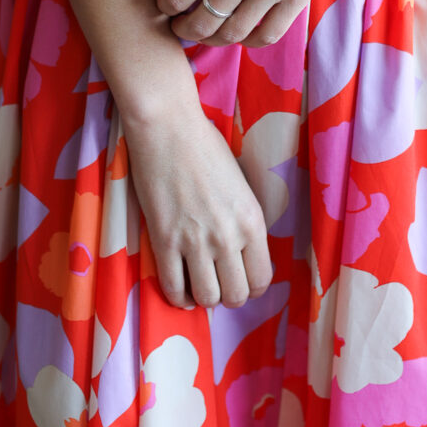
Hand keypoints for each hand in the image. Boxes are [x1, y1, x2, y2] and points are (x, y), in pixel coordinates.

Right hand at [122, 94, 272, 309]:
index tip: (240, 280)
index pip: (261, 279)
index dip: (251, 287)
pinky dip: (177, 296)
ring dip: (204, 297)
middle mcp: (228, 237)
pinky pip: (173, 288)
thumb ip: (243, 221)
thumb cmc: (205, 147)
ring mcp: (195, 241)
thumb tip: (238, 252)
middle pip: (236, 295)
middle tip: (218, 282)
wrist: (168, 128)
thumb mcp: (241, 186)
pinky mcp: (164, 241)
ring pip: (207, 298)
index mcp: (252, 221)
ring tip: (198, 284)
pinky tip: (179, 288)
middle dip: (229, 295)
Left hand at [153, 0, 365, 47]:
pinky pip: (267, 35)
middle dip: (183, 29)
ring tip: (208, 32)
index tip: (165, 5)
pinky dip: (249, 40)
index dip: (164, 6)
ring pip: (231, 33)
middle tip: (180, 26)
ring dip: (213, 38)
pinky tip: (242, 33)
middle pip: (201, 21)